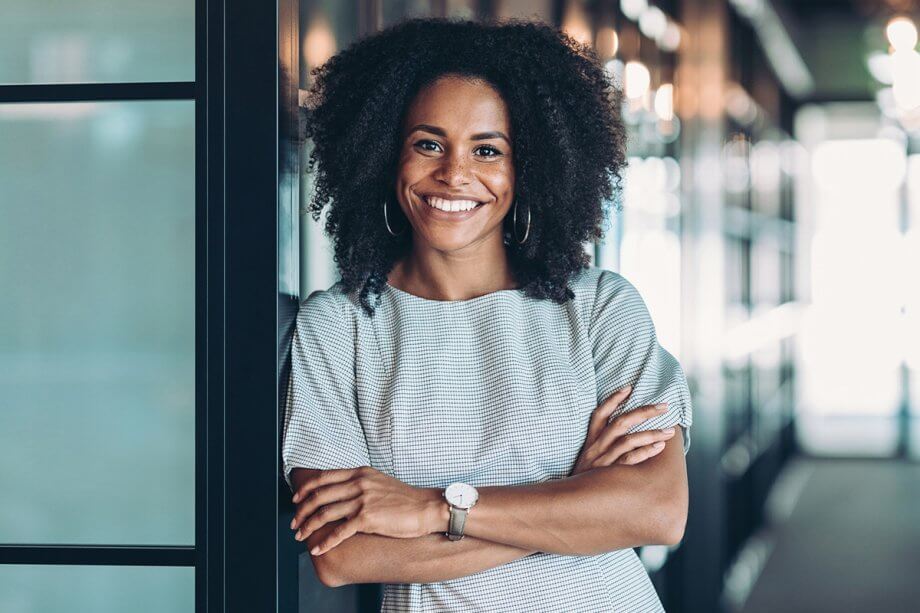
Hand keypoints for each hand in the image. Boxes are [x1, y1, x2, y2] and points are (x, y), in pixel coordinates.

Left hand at [289, 466, 437, 555]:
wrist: (425, 508)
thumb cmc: (404, 499)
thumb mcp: (378, 482)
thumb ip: (359, 484)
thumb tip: (340, 493)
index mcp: (359, 473)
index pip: (323, 478)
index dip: (305, 489)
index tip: (296, 500)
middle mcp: (358, 483)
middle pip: (319, 496)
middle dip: (302, 511)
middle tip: (294, 523)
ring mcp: (362, 500)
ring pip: (325, 513)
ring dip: (308, 526)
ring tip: (300, 536)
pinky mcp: (367, 518)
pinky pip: (339, 531)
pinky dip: (324, 541)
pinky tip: (317, 548)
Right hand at [570, 385, 675, 474]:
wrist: (569, 502)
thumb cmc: (584, 480)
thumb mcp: (587, 459)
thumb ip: (601, 446)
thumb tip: (625, 434)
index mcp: (591, 441)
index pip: (600, 414)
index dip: (613, 399)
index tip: (629, 387)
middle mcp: (596, 447)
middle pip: (620, 422)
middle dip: (644, 412)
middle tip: (664, 406)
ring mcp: (602, 460)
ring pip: (628, 440)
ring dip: (651, 433)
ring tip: (670, 431)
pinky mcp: (608, 474)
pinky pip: (629, 460)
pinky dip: (645, 452)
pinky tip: (659, 447)